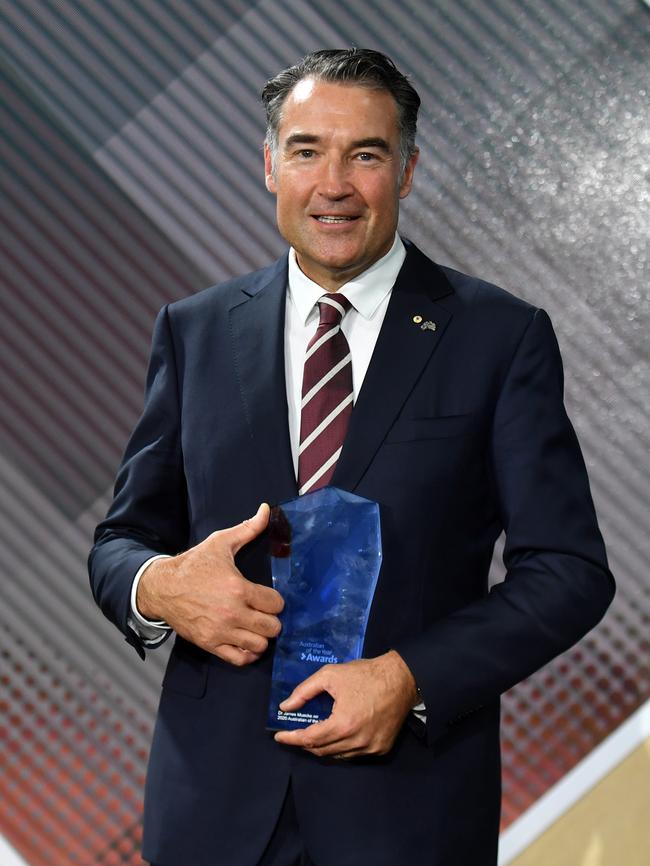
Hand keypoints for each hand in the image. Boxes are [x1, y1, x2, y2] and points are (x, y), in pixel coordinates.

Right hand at [136, 503, 283, 665]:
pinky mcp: (210, 644)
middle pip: (272, 627)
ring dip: (261, 637)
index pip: (276, 604)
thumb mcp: (220, 543)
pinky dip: (247, 653)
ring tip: (255, 627)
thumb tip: (267, 510)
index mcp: (238, 588)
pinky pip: (239, 659)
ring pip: (259, 645)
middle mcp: (232, 613)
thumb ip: (248, 529)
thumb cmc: (194, 565)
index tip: (268, 598)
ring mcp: (221, 631)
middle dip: (272, 620)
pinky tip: (245, 641)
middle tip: (264, 613)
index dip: (275, 601)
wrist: (162, 587)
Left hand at [273, 650, 418, 757]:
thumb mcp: (330, 675)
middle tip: (294, 733)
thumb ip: (304, 691)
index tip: (279, 737)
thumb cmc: (365, 674)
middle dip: (304, 743)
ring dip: (322, 747)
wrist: (401, 679)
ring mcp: (370, 748)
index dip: (291, 738)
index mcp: (343, 724)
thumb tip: (285, 707)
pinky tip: (337, 735)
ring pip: (337, 755)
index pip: (310, 739)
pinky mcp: (381, 749)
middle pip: (321, 751)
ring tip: (314, 733)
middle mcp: (356, 742)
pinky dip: (341, 747)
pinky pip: (354, 754)